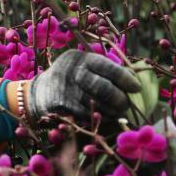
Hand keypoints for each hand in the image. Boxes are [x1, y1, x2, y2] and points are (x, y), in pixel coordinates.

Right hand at [26, 50, 140, 124]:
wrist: (38, 92)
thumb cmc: (71, 78)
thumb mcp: (83, 66)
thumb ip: (104, 71)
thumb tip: (134, 82)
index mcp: (80, 58)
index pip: (108, 67)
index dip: (125, 79)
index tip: (137, 88)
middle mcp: (71, 71)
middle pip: (102, 87)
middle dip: (118, 97)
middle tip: (126, 104)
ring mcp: (64, 89)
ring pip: (95, 103)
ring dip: (110, 110)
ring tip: (118, 112)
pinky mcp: (60, 105)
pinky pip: (85, 114)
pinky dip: (98, 117)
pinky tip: (105, 117)